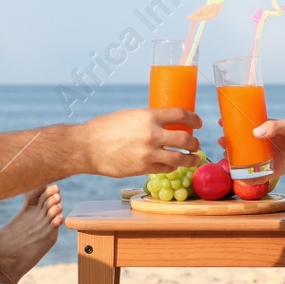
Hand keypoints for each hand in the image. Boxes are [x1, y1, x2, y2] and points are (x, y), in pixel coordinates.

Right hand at [81, 107, 201, 176]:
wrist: (87, 147)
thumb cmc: (105, 128)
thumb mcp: (129, 116)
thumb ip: (148, 120)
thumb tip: (164, 123)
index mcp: (148, 116)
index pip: (180, 114)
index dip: (193, 119)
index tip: (198, 123)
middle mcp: (152, 134)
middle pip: (185, 139)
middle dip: (195, 143)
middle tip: (196, 144)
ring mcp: (148, 153)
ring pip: (180, 158)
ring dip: (190, 159)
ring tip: (193, 159)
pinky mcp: (143, 168)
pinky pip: (166, 169)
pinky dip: (172, 167)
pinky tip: (172, 165)